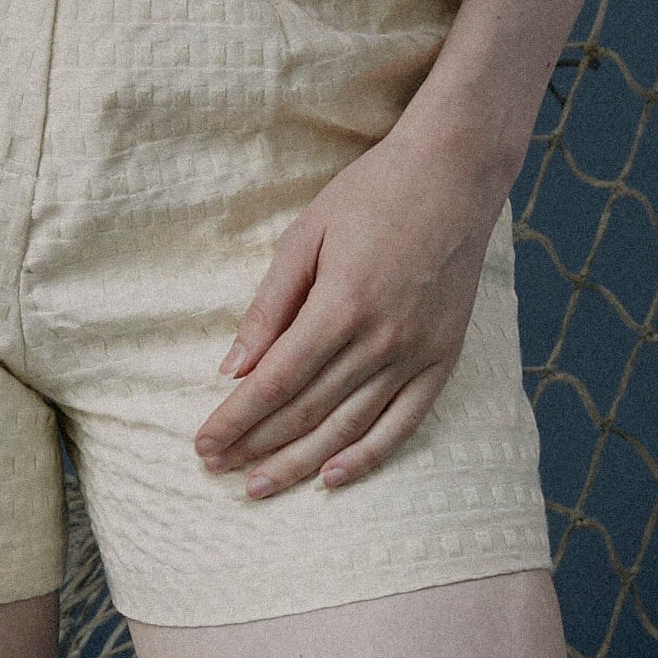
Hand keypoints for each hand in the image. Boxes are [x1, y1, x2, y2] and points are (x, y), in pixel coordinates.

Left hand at [193, 119, 512, 497]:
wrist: (453, 172)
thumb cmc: (372, 192)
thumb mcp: (306, 234)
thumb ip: (270, 305)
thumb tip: (232, 368)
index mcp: (340, 304)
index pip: (276, 382)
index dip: (236, 418)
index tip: (204, 442)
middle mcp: (380, 339)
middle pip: (307, 412)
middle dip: (257, 445)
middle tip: (220, 468)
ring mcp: (417, 353)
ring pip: (350, 427)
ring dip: (301, 461)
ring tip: (261, 485)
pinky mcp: (444, 357)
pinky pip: (403, 423)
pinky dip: (368, 457)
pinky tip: (333, 478)